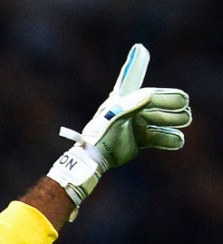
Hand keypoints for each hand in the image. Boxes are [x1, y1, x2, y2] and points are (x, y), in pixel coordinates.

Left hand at [76, 43, 191, 168]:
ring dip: (174, 119)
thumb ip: (133, 102)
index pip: (131, 78)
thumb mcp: (116, 115)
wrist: (95, 157)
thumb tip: (151, 94)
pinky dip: (171, 139)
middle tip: (183, 104)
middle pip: (159, 102)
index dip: (136, 63)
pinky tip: (177, 139)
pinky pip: (161, 138)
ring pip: (164, 120)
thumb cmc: (102, 132)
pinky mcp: (140, 141)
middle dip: (172, 102)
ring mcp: (137, 125)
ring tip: (184, 120)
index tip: (139, 49)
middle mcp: (132, 110)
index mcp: (122, 99)